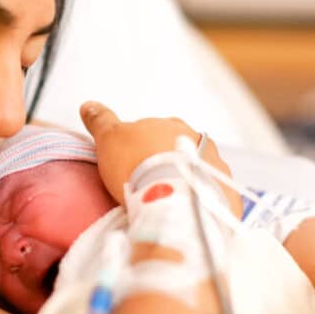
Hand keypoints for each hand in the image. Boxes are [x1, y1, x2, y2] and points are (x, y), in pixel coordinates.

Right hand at [79, 101, 236, 214]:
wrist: (173, 199)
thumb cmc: (136, 165)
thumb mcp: (109, 139)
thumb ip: (101, 121)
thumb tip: (88, 105)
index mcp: (169, 124)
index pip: (153, 130)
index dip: (140, 146)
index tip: (130, 164)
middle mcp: (197, 138)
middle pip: (177, 148)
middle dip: (165, 160)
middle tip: (149, 181)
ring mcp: (215, 165)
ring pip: (196, 168)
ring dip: (184, 178)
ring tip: (168, 198)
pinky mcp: (225, 191)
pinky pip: (211, 191)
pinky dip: (200, 196)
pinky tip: (187, 208)